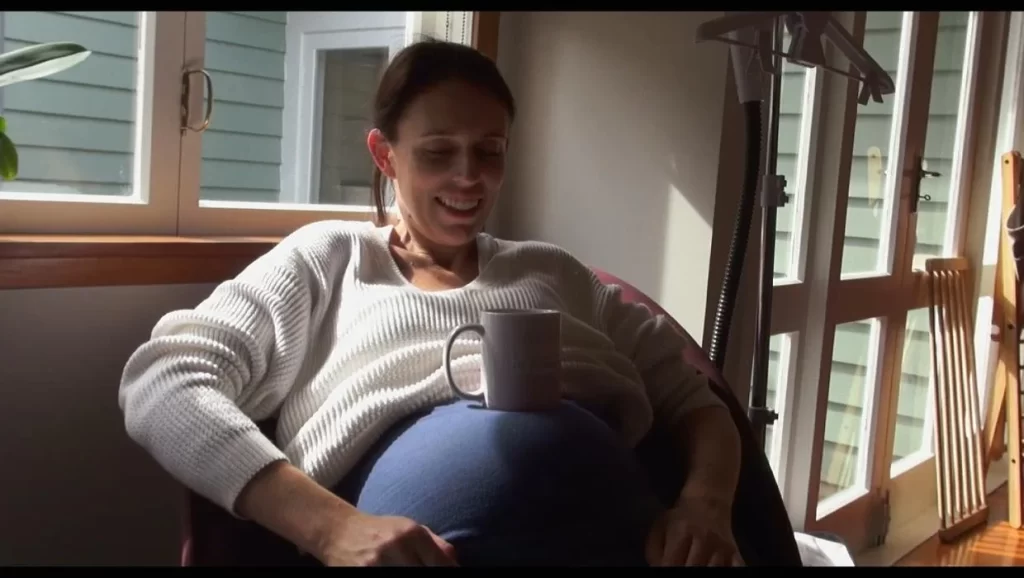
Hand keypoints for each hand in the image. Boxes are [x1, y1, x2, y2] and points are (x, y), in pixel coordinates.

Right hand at [318, 512, 457, 565]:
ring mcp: (377, 562)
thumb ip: (436, 545)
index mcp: (412, 533)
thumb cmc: (380, 530)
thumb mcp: (409, 528)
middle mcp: (396, 546)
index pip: (440, 564)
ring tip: (406, 570)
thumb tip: (455, 565)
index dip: (447, 573)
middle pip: (425, 574)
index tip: (449, 576)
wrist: (339, 530)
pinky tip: (395, 573)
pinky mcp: (361, 572)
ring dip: (412, 577)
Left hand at [645, 496, 742, 566]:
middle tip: (680, 572)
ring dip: (705, 572)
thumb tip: (658, 568)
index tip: (666, 572)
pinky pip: (736, 567)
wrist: (708, 498)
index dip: (668, 570)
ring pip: (714, 569)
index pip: (672, 563)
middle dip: (685, 573)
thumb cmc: (680, 517)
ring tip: (697, 567)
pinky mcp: (735, 552)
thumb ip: (656, 552)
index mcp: (681, 533)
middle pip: (693, 569)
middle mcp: (703, 540)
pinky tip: (720, 568)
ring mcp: (721, 547)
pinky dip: (728, 569)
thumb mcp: (661, 527)